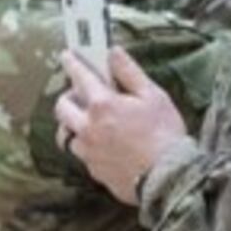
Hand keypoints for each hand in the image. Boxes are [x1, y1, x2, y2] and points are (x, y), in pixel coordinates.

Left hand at [55, 49, 186, 203]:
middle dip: (68, 98)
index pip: (80, 77)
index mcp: (102, 105)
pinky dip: (88, 146)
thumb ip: (129, 72)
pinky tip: (105, 146)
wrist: (168, 178)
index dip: (72, 63)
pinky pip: (82, 155)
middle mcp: (88, 128)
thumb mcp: (153, 95)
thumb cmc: (164, 135)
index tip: (68, 57)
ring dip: (74, 126)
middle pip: (62, 108)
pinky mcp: (94, 171)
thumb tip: (114, 53)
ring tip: (89, 124)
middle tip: (81, 95)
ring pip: (67, 135)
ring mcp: (88, 152)